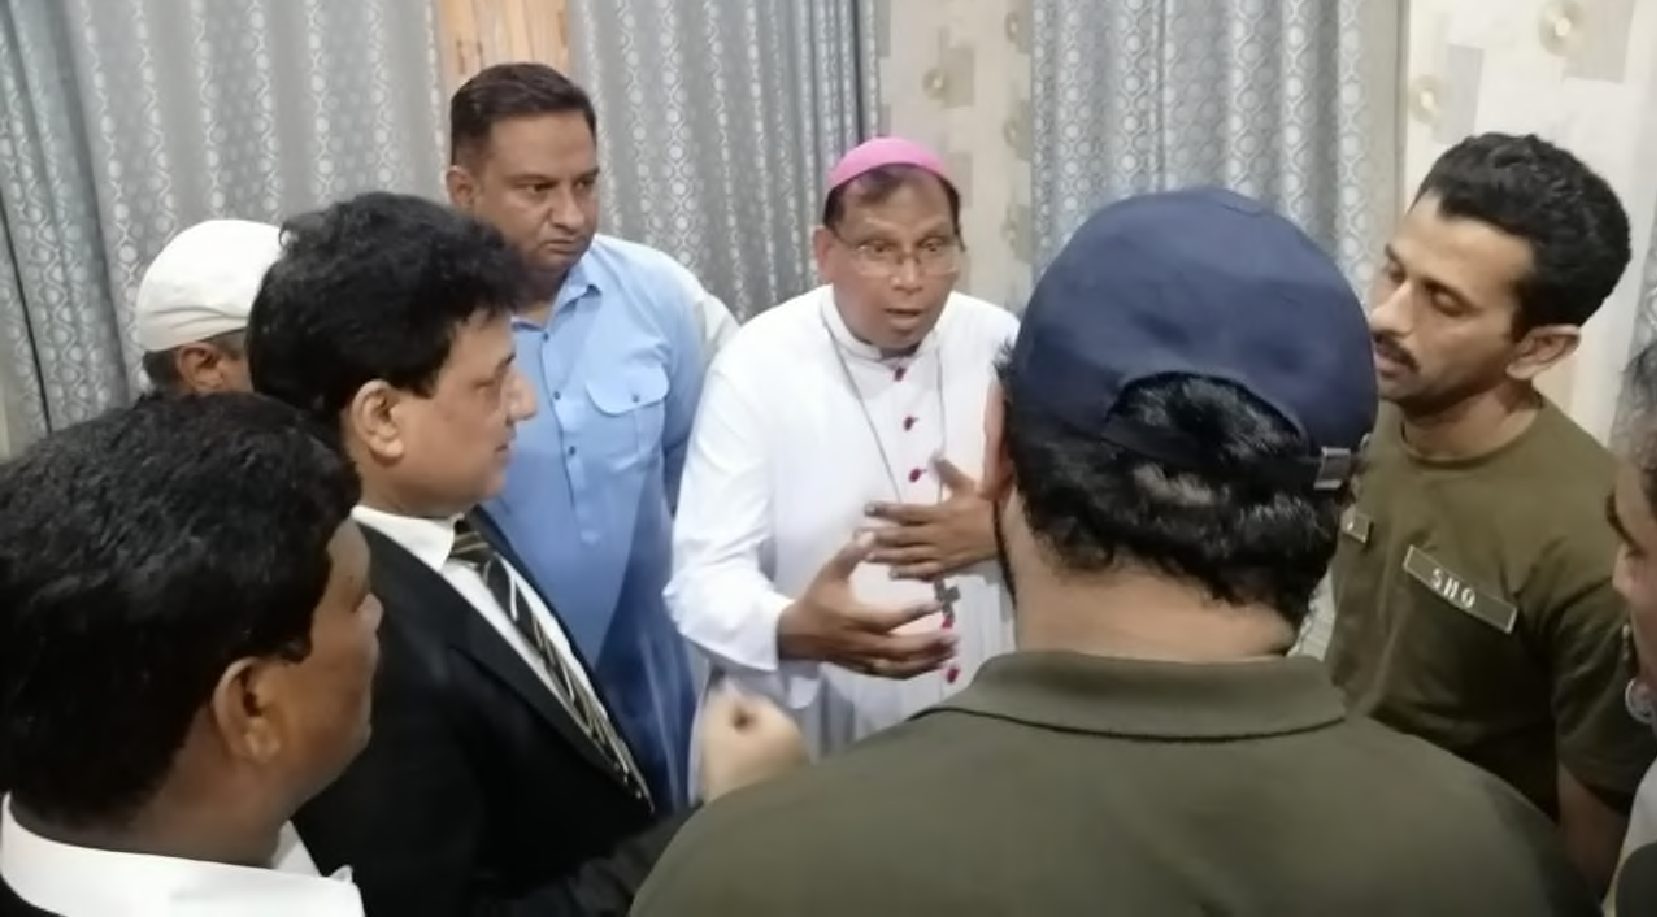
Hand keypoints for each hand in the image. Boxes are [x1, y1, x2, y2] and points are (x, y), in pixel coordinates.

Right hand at [696, 683, 806, 800]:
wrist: (749, 836)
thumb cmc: (729, 778)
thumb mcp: (713, 734)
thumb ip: (720, 704)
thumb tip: (729, 693)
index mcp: (784, 723)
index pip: (752, 702)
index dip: (727, 714)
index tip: (712, 736)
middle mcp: (801, 741)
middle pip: (763, 727)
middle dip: (741, 734)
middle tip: (719, 755)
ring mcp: (803, 769)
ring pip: (770, 751)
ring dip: (752, 756)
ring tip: (731, 775)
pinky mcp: (798, 793)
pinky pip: (774, 773)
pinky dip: (760, 776)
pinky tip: (745, 790)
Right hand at [776, 531, 956, 677]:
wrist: (795, 634)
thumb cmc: (816, 600)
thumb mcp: (829, 573)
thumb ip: (849, 555)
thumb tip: (870, 535)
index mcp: (858, 619)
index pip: (891, 619)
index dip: (914, 613)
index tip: (937, 604)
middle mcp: (865, 643)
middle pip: (902, 650)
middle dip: (930, 645)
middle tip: (954, 636)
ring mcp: (865, 659)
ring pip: (900, 666)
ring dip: (927, 662)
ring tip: (951, 653)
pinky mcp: (865, 668)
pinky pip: (893, 674)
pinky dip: (914, 672)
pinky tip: (932, 665)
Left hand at [866, 457, 995, 580]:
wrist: (1004, 534)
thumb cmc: (985, 508)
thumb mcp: (968, 487)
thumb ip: (949, 473)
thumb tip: (934, 455)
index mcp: (937, 513)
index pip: (905, 512)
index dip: (885, 510)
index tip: (867, 508)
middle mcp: (933, 533)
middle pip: (901, 536)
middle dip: (879, 535)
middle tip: (857, 535)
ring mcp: (938, 552)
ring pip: (907, 555)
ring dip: (887, 556)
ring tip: (867, 556)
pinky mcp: (946, 566)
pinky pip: (924, 571)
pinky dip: (908, 573)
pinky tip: (893, 575)